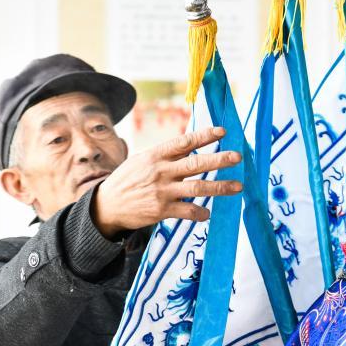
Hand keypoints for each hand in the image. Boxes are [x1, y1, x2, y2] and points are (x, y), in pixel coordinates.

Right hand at [92, 126, 242, 237]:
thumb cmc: (130, 179)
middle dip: (219, 160)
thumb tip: (191, 143)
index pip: (184, 142)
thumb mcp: (142, 160)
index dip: (204, 136)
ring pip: (198, 188)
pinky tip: (207, 214)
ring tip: (238, 186)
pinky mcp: (162, 210)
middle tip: (238, 157)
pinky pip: (189, 212)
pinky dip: (201, 213)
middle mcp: (161, 172)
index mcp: (156, 155)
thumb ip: (166, 155)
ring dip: (221, 187)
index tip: (223, 131)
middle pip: (196, 164)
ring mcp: (162, 192)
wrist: (107, 205)